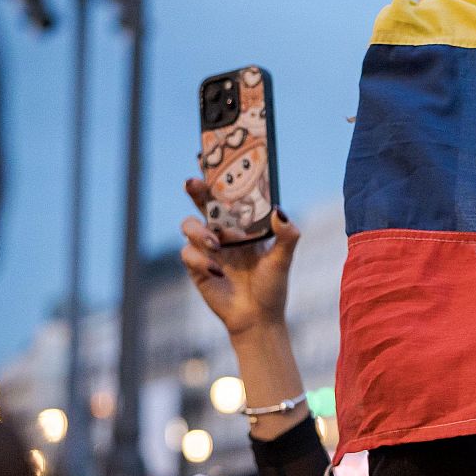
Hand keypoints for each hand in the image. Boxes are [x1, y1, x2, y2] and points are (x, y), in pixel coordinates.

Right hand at [179, 178, 297, 337]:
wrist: (257, 318)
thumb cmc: (272, 287)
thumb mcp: (283, 259)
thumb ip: (287, 235)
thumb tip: (280, 211)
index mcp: (243, 225)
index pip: (229, 196)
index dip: (218, 177)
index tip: (209, 156)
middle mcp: (222, 232)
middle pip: (202, 202)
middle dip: (195, 190)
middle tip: (193, 183)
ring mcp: (207, 249)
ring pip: (189, 225)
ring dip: (199, 230)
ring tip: (217, 244)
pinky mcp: (196, 266)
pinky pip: (188, 253)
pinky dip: (201, 260)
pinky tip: (218, 271)